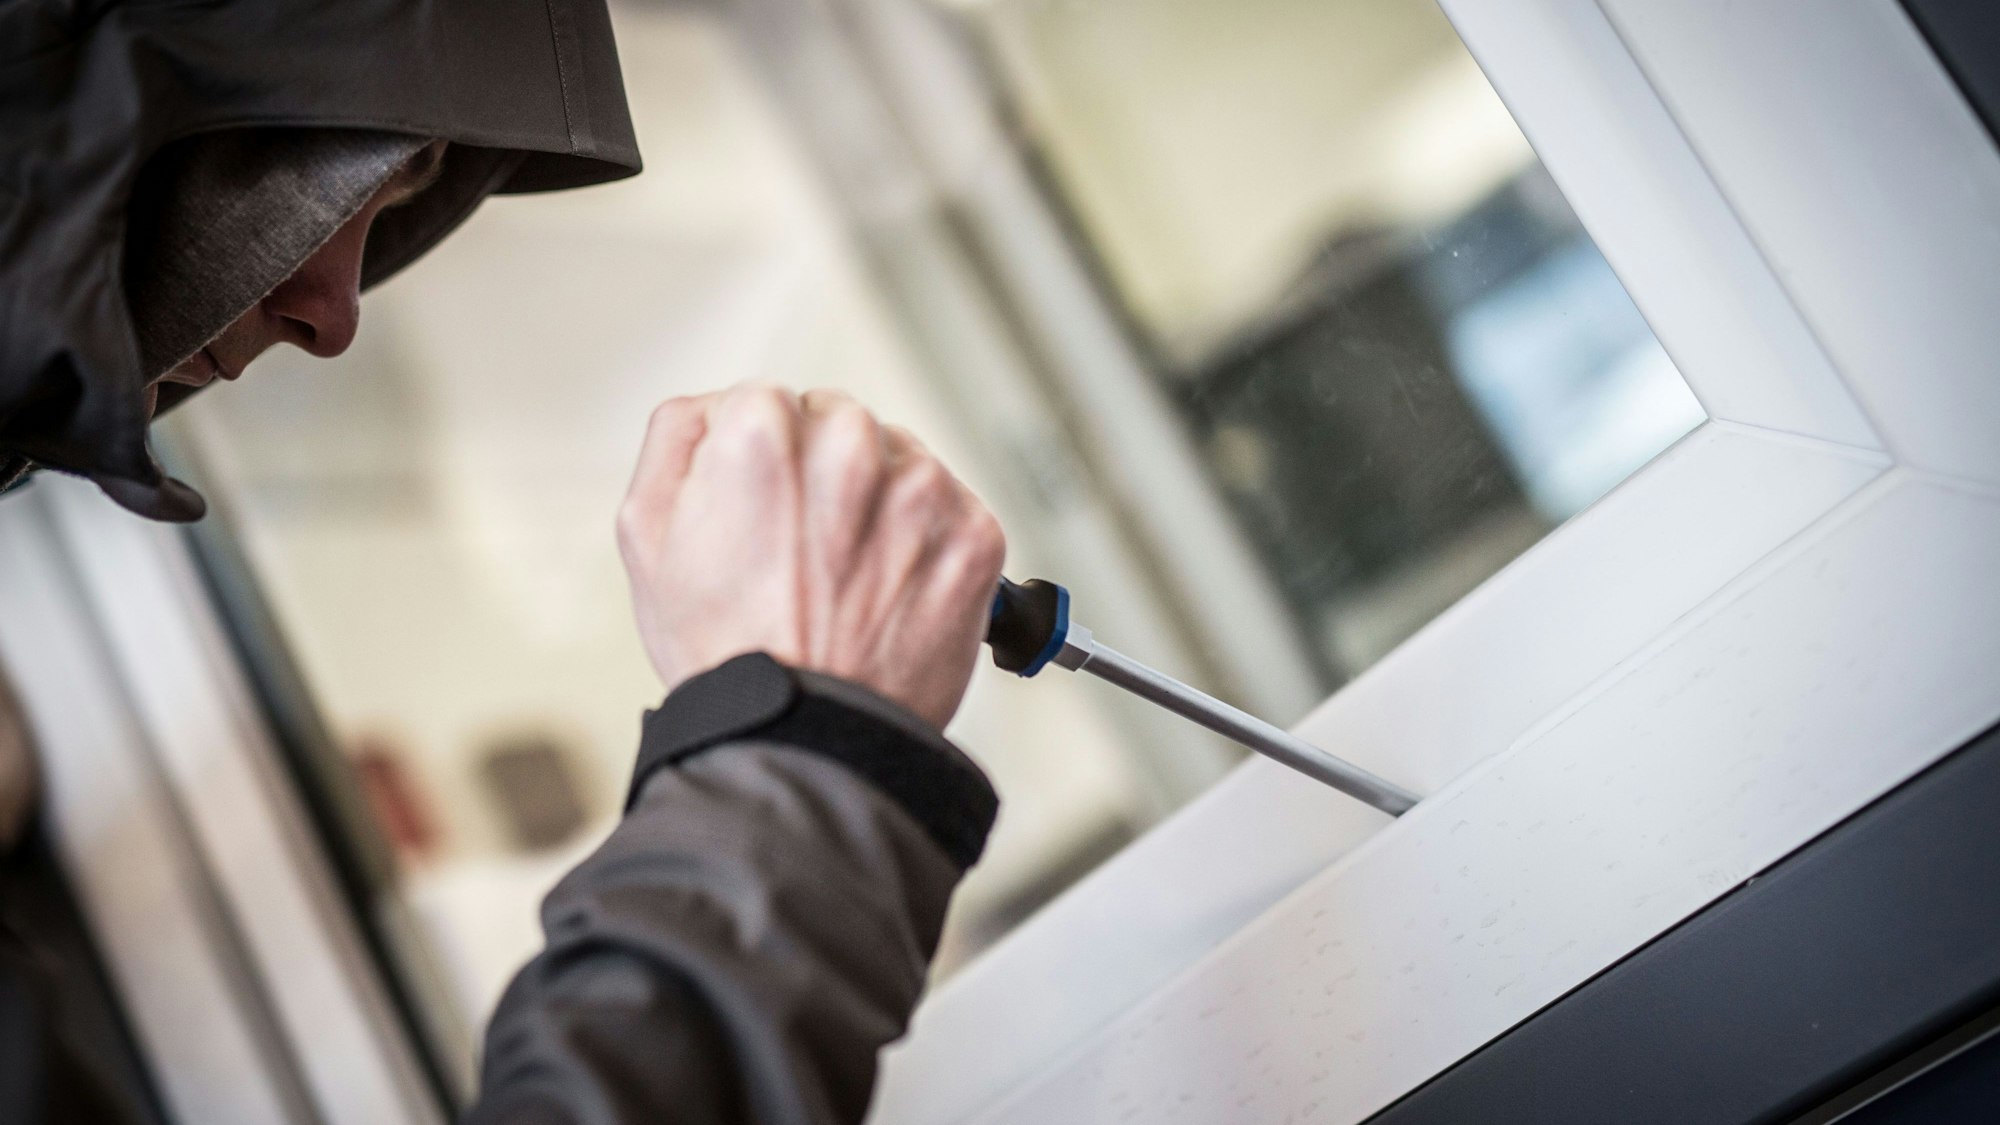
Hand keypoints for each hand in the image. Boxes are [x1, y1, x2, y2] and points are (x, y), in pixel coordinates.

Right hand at [617, 384, 1006, 729]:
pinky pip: (952, 509)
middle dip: (824, 474)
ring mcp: (920, 490)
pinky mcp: (974, 534)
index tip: (765, 513)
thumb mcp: (647, 533)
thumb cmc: (727, 651)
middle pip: (839, 423)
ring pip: (899, 461)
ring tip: (848, 579)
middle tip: (805, 553)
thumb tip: (715, 406)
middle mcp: (850, 446)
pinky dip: (928, 543)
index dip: (761, 461)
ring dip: (880, 504)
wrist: (807, 740)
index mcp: (763, 431)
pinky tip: (890, 590)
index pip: (771, 402)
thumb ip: (676, 438)